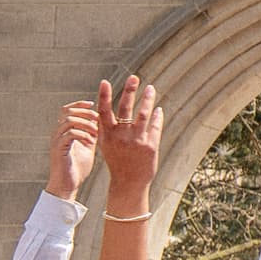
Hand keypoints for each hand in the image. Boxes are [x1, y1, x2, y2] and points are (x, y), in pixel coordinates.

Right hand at [45, 98, 99, 200]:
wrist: (68, 185)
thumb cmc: (78, 167)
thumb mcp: (88, 146)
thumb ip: (92, 133)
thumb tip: (103, 122)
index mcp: (64, 131)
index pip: (67, 110)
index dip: (79, 104)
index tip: (93, 103)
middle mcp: (58, 133)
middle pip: (67, 111)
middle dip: (84, 112)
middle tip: (97, 118)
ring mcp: (57, 140)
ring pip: (68, 121)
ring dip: (85, 123)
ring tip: (96, 131)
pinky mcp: (58, 149)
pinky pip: (69, 134)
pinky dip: (82, 134)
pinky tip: (91, 141)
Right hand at [94, 77, 164, 202]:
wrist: (128, 182)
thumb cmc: (116, 161)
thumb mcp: (106, 145)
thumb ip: (105, 128)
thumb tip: (101, 110)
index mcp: (107, 135)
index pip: (103, 111)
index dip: (103, 96)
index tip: (104, 81)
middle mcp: (121, 135)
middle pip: (125, 108)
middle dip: (129, 91)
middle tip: (134, 77)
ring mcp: (136, 140)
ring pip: (144, 114)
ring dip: (148, 99)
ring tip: (151, 88)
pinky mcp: (150, 145)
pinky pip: (155, 125)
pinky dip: (157, 115)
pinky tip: (159, 109)